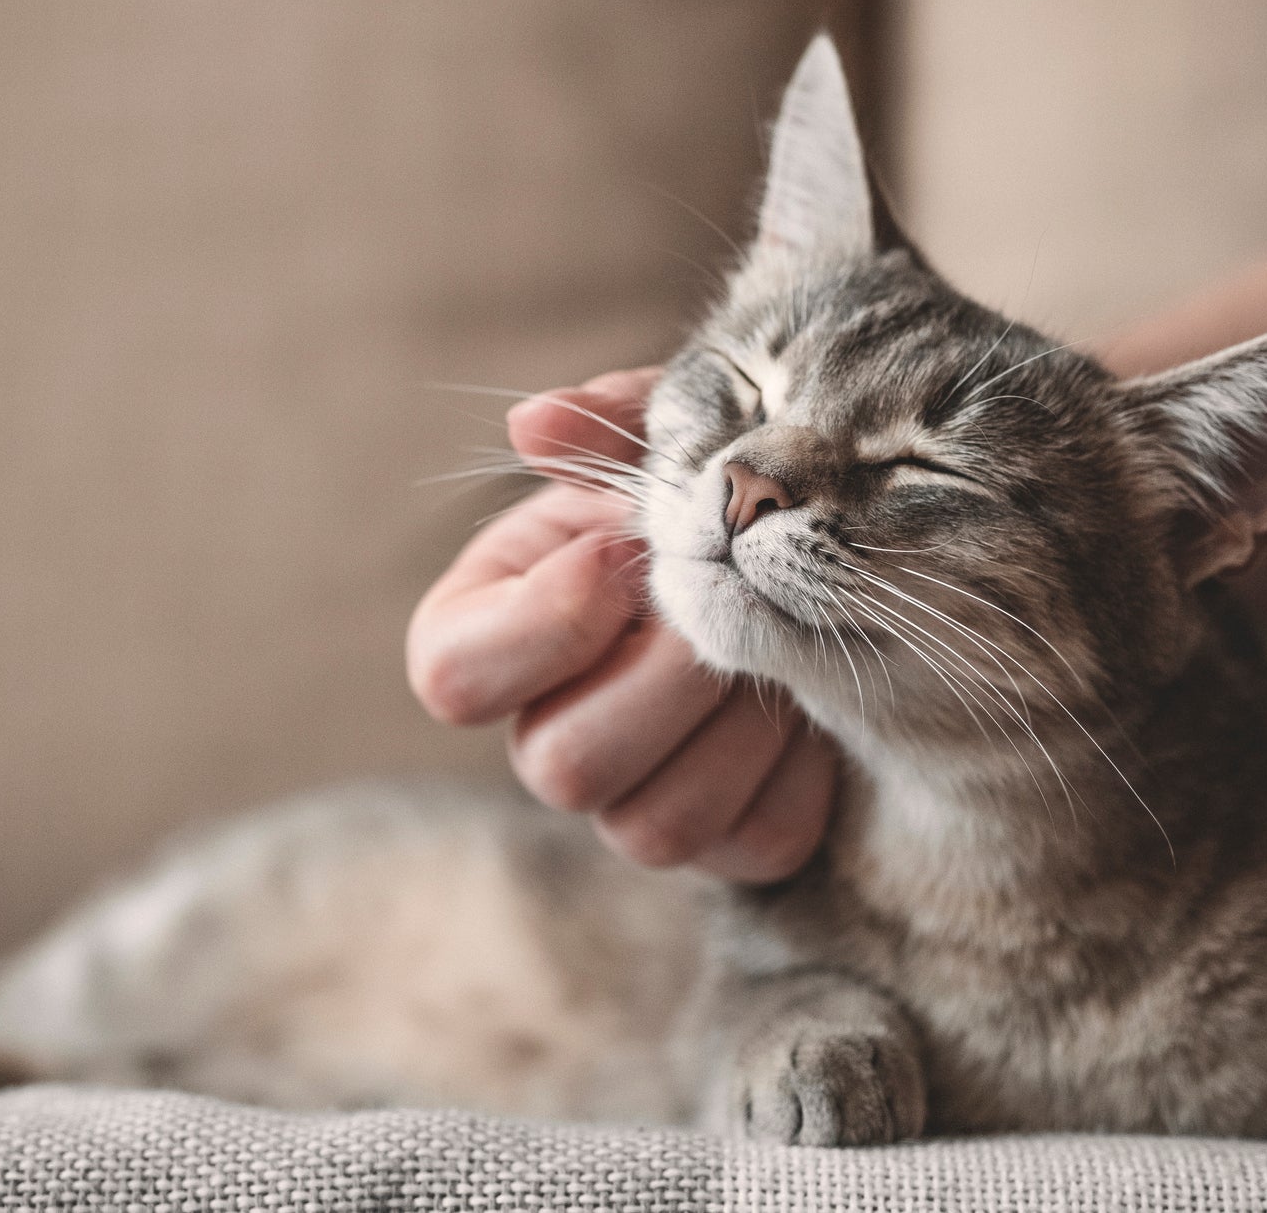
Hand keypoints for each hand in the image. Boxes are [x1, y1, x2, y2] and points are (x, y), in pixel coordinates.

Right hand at [407, 368, 834, 881]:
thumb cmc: (699, 497)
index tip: (622, 552)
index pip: (453, 678)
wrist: (803, 568)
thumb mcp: (662, 446)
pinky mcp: (729, 842)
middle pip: (558, 767)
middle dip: (661, 677)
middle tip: (722, 605)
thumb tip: (535, 423)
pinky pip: (755, 840)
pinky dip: (799, 768)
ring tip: (775, 649)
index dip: (546, 622)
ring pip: (653, 826)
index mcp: (491, 639)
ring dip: (732, 725)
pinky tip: (813, 702)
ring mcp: (631, 803)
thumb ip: (607, 428)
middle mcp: (545, 735)